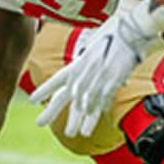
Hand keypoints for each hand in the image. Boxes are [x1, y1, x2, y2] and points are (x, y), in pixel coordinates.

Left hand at [32, 0, 163, 137]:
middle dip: (51, 111)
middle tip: (39, 123)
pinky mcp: (112, 83)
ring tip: (71, 134)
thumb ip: (90, 61)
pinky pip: (100, 103)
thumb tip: (89, 67)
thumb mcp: (96, 45)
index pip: (56, 79)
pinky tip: (87, 129)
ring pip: (82, 105)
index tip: (32, 101)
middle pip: (64, 96)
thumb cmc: (115, 34)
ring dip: (77, 121)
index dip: (44, 90)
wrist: (131, 29)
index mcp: (77, 63)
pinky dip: (94, 115)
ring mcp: (97, 79)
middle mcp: (83, 72)